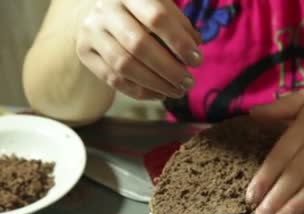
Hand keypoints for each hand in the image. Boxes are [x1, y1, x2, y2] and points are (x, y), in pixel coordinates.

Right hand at [76, 0, 202, 99]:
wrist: (101, 12)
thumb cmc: (142, 11)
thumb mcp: (160, 7)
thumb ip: (179, 24)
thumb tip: (195, 47)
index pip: (157, 18)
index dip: (179, 42)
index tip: (197, 60)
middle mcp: (105, 8)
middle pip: (139, 45)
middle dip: (169, 69)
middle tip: (189, 82)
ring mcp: (91, 30)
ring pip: (124, 65)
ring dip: (156, 84)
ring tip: (178, 91)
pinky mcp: (84, 51)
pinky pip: (113, 79)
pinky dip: (140, 91)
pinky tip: (160, 94)